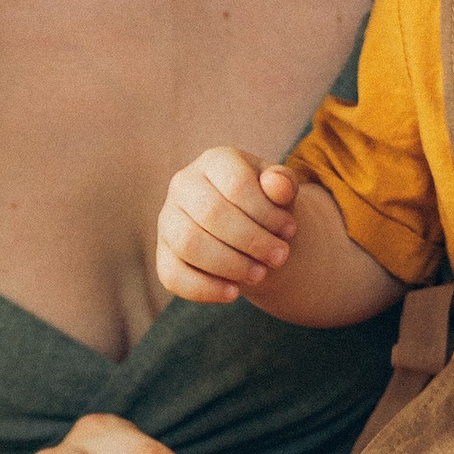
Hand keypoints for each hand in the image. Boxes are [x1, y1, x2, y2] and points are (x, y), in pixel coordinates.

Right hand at [158, 146, 299, 303]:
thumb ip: (284, 184)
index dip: (266, 212)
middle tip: (280, 257)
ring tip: (260, 274)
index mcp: (215, 161)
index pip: (236, 184)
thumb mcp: (283, 192)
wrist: (252, 232)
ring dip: (230, 265)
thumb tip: (277, 184)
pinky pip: (173, 275)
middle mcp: (183, 184)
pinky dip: (205, 288)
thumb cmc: (268, 206)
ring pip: (189, 244)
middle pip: (211, 214)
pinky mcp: (163, 254)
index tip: (290, 230)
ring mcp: (168, 219)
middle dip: (252, 241)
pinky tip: (233, 293)